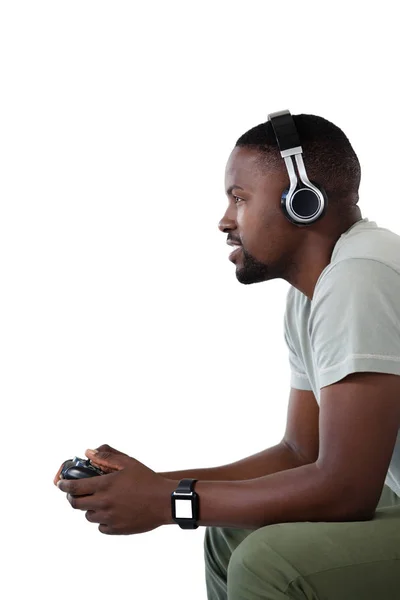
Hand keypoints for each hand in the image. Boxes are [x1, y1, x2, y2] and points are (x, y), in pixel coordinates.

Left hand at [56, 444, 175, 534]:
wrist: (165, 501)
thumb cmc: (147, 479)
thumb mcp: (128, 463)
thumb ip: (107, 456)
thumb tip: (88, 452)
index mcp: (104, 486)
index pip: (74, 487)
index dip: (64, 485)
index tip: (60, 484)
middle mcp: (104, 503)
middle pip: (76, 504)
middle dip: (73, 497)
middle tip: (76, 493)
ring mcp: (109, 518)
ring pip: (88, 516)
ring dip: (89, 508)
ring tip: (98, 501)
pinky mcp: (117, 530)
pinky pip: (101, 527)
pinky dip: (102, 520)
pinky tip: (110, 512)